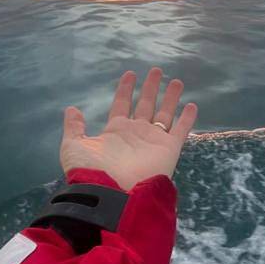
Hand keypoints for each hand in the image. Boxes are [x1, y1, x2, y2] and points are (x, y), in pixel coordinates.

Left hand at [60, 68, 197, 190]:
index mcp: (115, 132)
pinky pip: (181, 130)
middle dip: (150, 88)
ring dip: (170, 97)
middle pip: (146, 105)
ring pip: (165, 114)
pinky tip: (192, 105)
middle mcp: (136, 134)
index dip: (126, 89)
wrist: (111, 193)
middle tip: (157, 70)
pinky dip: (187, 119)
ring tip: (176, 80)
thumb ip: (74, 127)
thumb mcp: (74, 145)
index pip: (122, 104)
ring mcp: (153, 141)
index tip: (130, 73)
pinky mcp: (169, 149)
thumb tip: (72, 109)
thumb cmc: (91, 169)